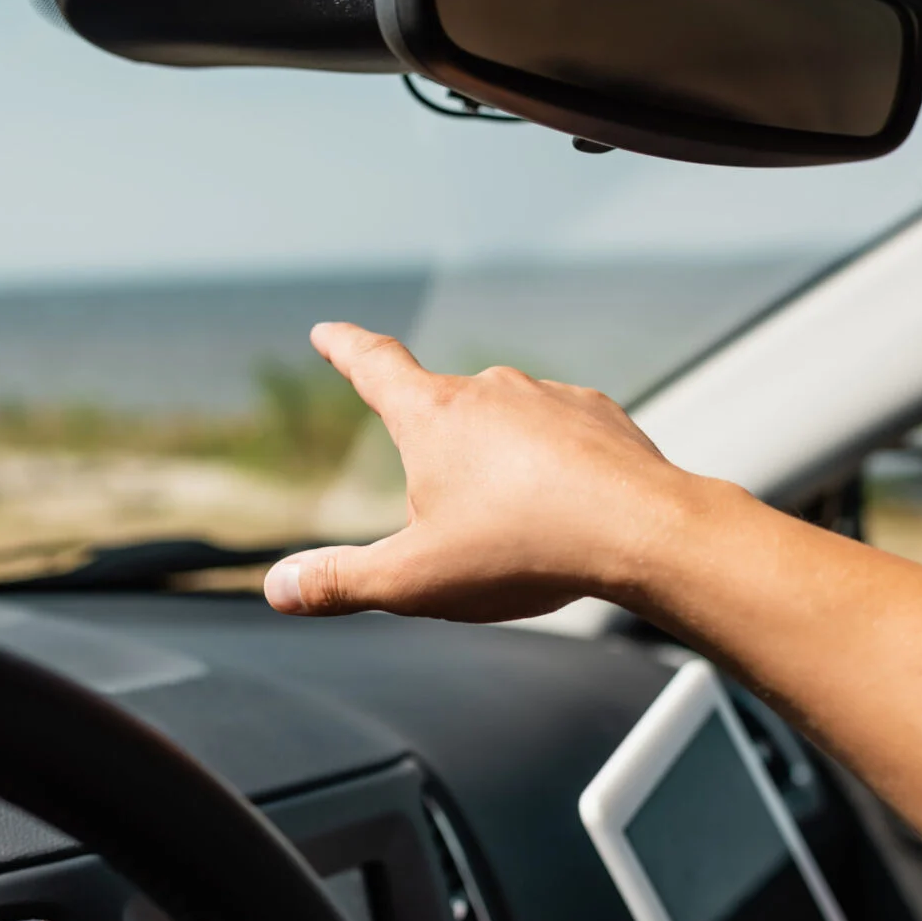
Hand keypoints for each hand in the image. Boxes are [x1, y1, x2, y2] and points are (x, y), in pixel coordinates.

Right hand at [264, 323, 706, 621]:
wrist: (642, 532)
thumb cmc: (525, 550)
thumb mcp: (414, 580)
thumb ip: (342, 583)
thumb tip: (279, 588)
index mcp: (432, 417)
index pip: (373, 366)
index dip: (344, 349)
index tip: (329, 333)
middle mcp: (488, 390)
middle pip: (444, 415)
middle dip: (441, 458)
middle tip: (457, 519)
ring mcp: (549, 397)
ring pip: (507, 428)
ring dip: (504, 468)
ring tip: (522, 528)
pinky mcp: (600, 415)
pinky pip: (563, 438)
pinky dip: (557, 468)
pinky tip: (570, 511)